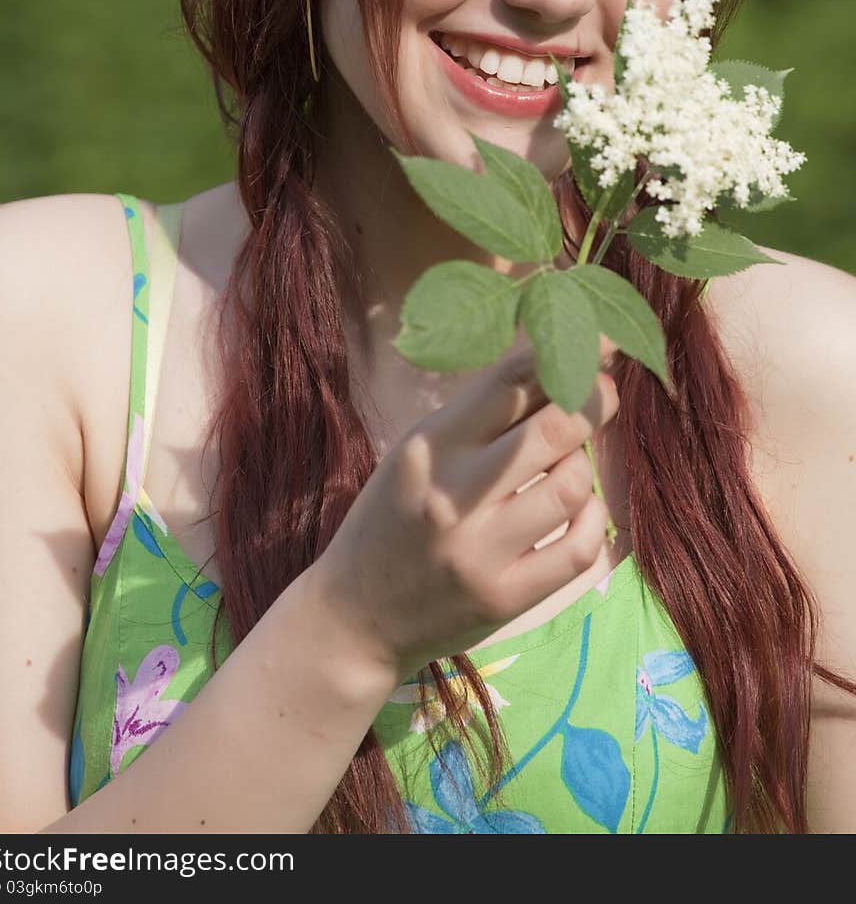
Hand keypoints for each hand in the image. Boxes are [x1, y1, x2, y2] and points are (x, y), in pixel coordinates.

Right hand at [310, 344, 618, 684]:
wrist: (354, 617)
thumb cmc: (390, 521)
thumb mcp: (416, 457)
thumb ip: (476, 418)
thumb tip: (551, 366)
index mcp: (428, 447)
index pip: (507, 384)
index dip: (563, 355)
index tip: (601, 340)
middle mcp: (453, 494)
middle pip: (552, 430)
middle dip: (592, 402)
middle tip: (603, 392)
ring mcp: (480, 550)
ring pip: (572, 485)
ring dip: (583, 464)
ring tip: (570, 462)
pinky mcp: (505, 598)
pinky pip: (579, 548)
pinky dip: (593, 519)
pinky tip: (580, 509)